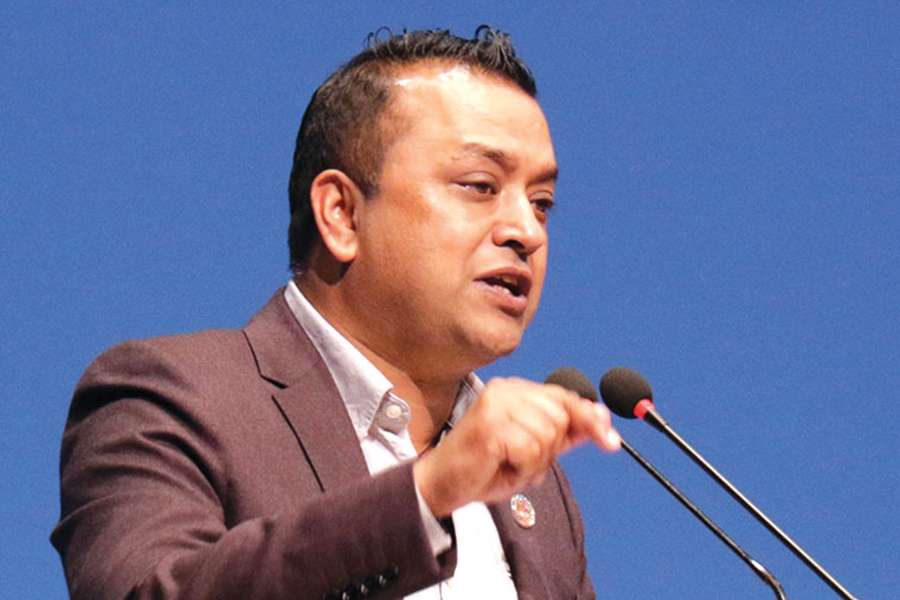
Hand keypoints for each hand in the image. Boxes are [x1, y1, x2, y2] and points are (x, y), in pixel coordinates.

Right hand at [413, 377, 619, 517]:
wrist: (441, 484)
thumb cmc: (484, 466)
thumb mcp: (532, 450)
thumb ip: (563, 433)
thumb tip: (599, 420)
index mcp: (515, 390)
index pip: (564, 397)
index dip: (589, 418)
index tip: (610, 441)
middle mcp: (506, 390)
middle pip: (561, 416)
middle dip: (551, 448)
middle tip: (522, 460)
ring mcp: (497, 405)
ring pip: (549, 433)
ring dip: (535, 460)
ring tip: (509, 464)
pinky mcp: (490, 425)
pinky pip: (532, 449)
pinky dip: (523, 468)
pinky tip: (502, 466)